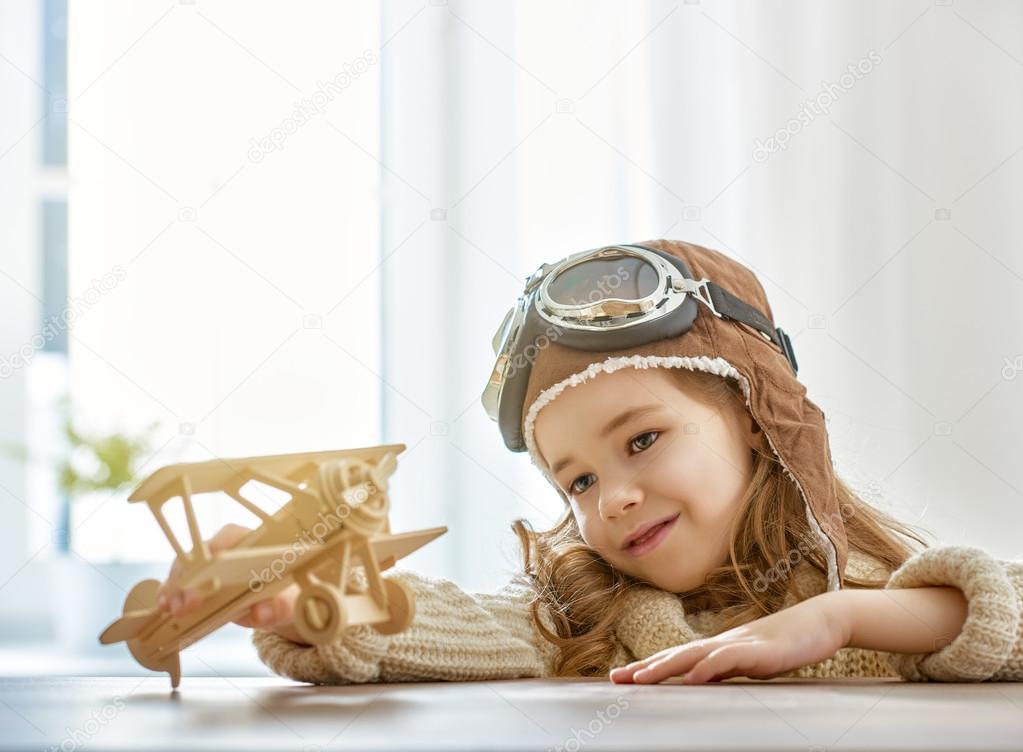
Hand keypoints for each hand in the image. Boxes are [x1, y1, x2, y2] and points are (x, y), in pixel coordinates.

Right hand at [155, 523, 306, 643]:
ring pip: (184, 567)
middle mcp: (225, 547)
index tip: (208, 573)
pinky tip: (164, 607)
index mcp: (251, 541)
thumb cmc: (284, 594)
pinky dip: (170, 594)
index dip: (215, 553)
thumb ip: (277, 606)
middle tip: (187, 601)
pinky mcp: (196, 583)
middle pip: (200, 553)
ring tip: (172, 607)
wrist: (276, 605)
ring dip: (175, 587)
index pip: (228, 536)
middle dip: (190, 575)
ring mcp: (207, 565)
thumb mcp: (286, 601)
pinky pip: (178, 584)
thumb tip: (262, 612)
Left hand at [609, 592, 848, 684]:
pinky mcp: (760, 650)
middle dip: (644, 668)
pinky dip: (708, 667)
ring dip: (665, 666)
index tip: (620, 678)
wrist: (822, 622)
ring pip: (694, 654)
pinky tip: (692, 676)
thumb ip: (727, 672)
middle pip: (675, 655)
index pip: (676, 659)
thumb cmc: (788, 644)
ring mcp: (740, 645)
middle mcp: (722, 644)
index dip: (648, 668)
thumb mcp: (751, 665)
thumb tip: (701, 683)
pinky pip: (728, 658)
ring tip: (641, 678)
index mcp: (718, 649)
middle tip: (615, 679)